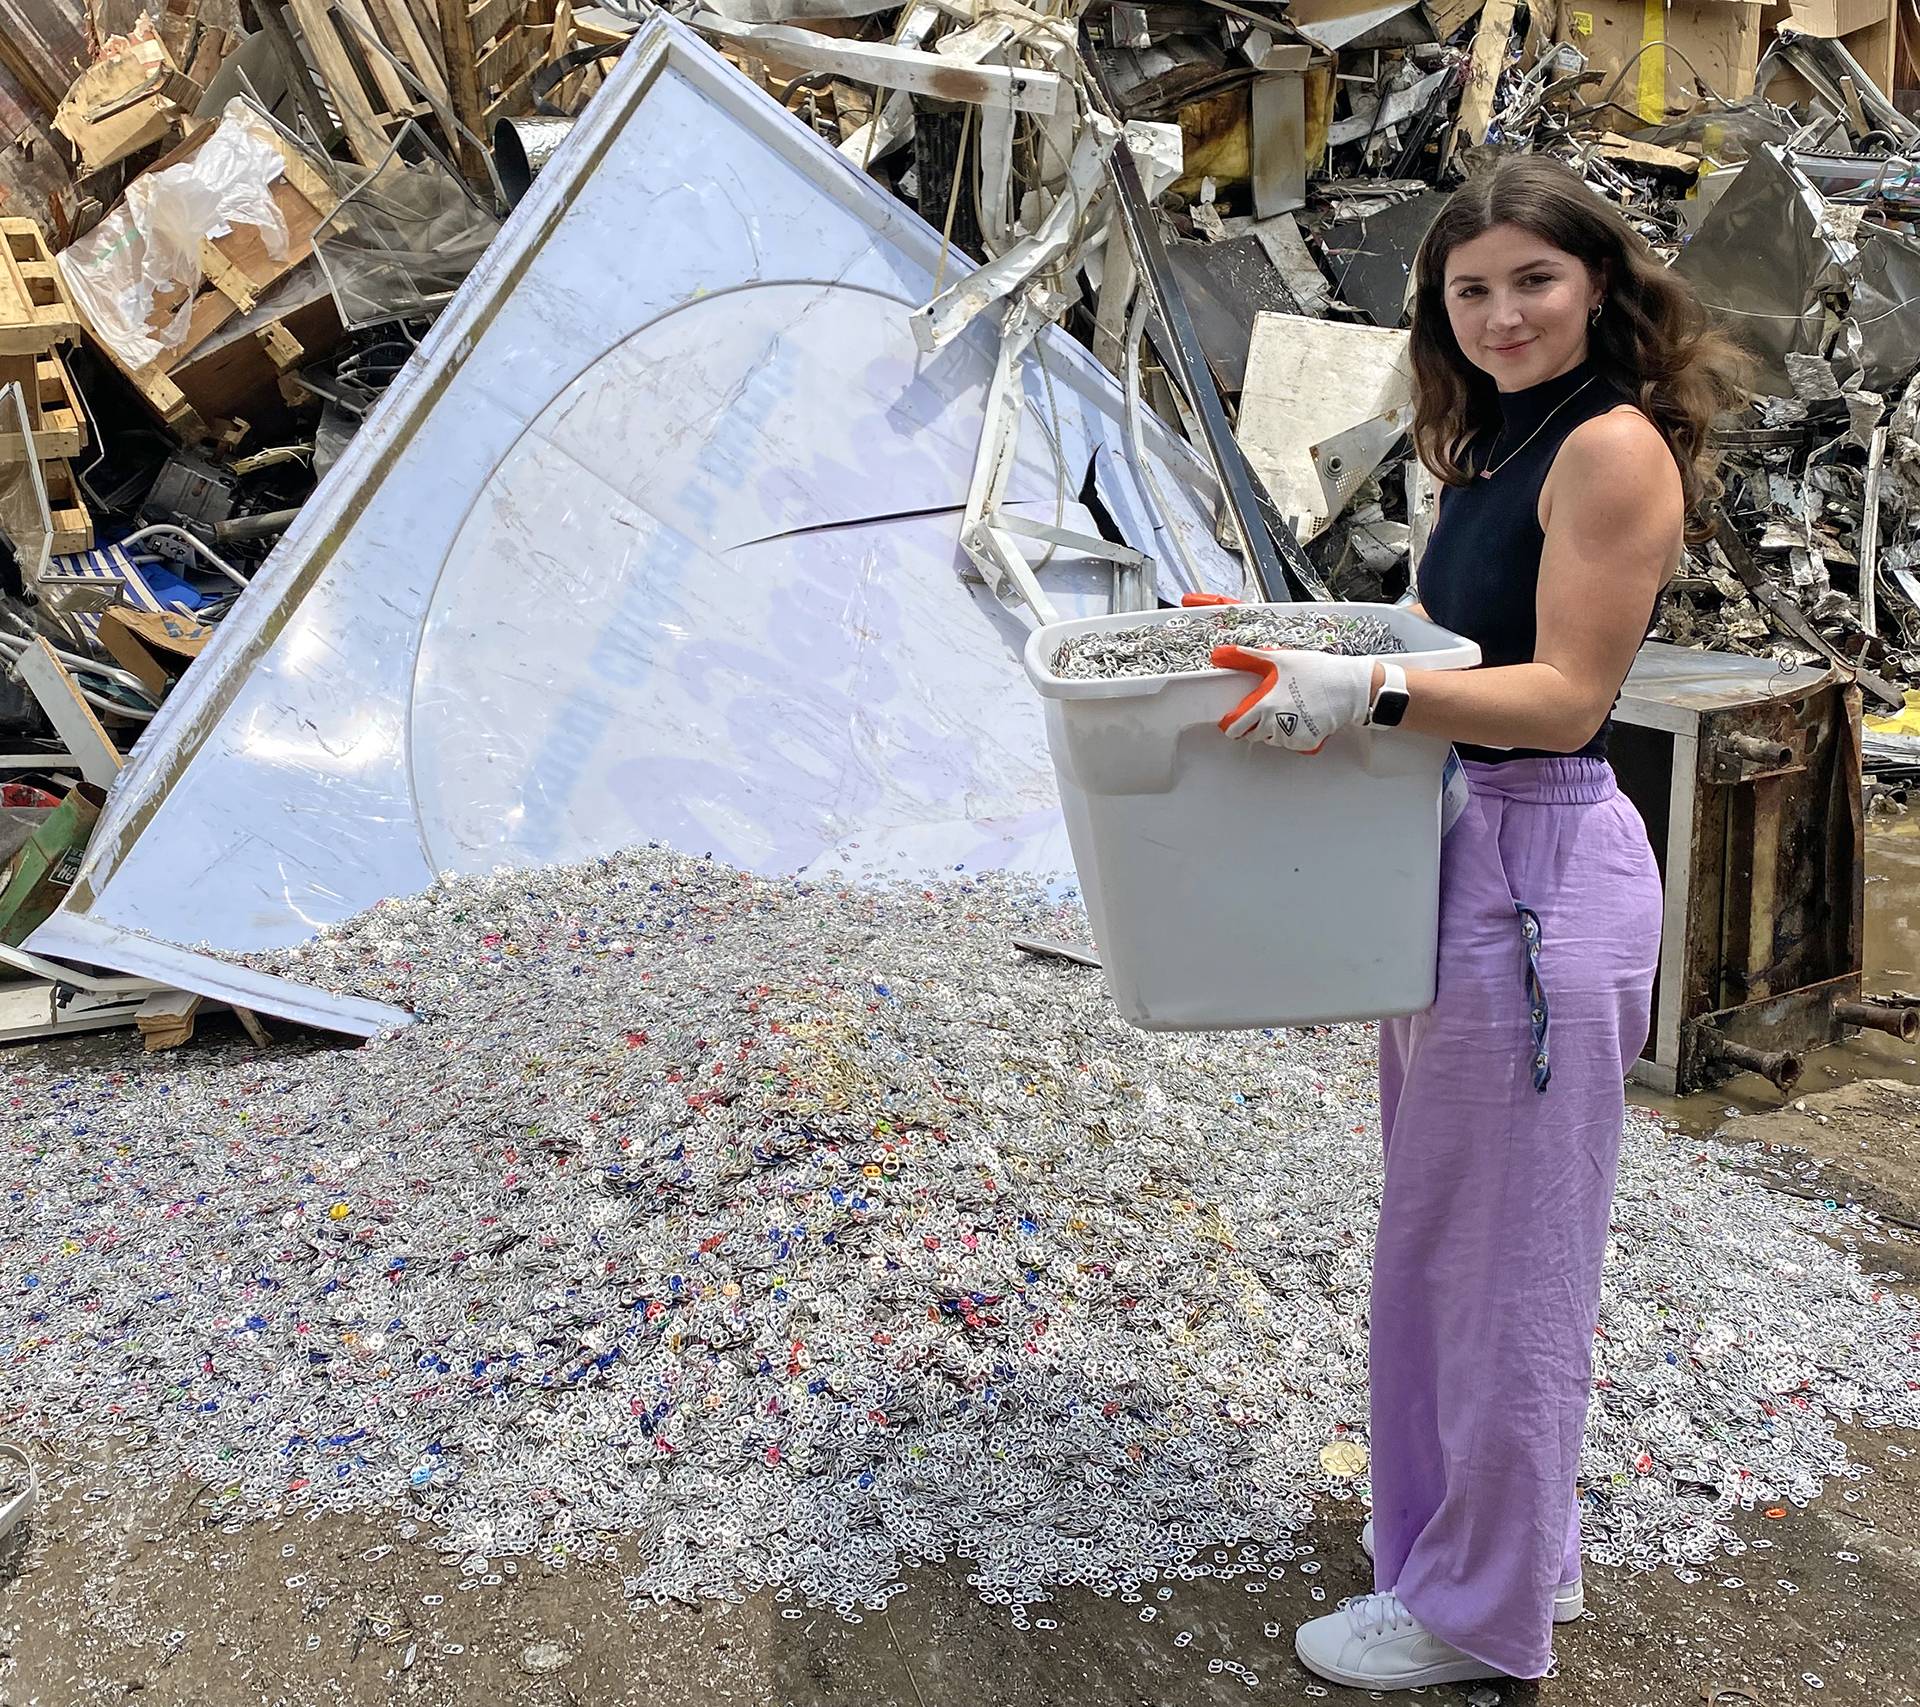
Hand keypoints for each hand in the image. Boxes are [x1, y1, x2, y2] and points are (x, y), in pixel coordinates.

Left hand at [1211, 645, 1376, 752]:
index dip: (1232, 725)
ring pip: (1273, 740)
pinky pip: (1291, 743)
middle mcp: (1276, 725)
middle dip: (1256, 725)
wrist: (1349, 687)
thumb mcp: (1278, 659)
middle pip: (1253, 735)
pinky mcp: (1306, 743)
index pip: (1235, 728)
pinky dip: (1294, 735)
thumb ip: (1246, 658)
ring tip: (1290, 710)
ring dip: (1276, 730)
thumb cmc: (1315, 672)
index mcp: (1264, 705)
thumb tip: (1220, 654)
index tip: (1233, 721)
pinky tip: (1302, 718)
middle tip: (1269, 709)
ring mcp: (1291, 736)